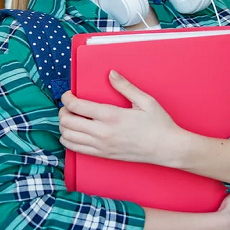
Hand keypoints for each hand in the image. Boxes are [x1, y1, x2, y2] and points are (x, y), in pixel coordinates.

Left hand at [58, 70, 183, 165]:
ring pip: (68, 137)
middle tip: (68, 105)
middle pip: (67, 121)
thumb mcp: (145, 100)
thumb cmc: (159, 124)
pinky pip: (76, 149)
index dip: (66, 98)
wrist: (167, 149)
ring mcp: (101, 146)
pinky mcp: (103, 155)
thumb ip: (125, 86)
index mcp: (111, 115)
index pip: (76, 106)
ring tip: (70, 118)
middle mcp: (102, 132)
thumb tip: (111, 73)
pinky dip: (69, 140)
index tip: (68, 94)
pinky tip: (74, 133)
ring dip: (63, 126)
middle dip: (62, 111)